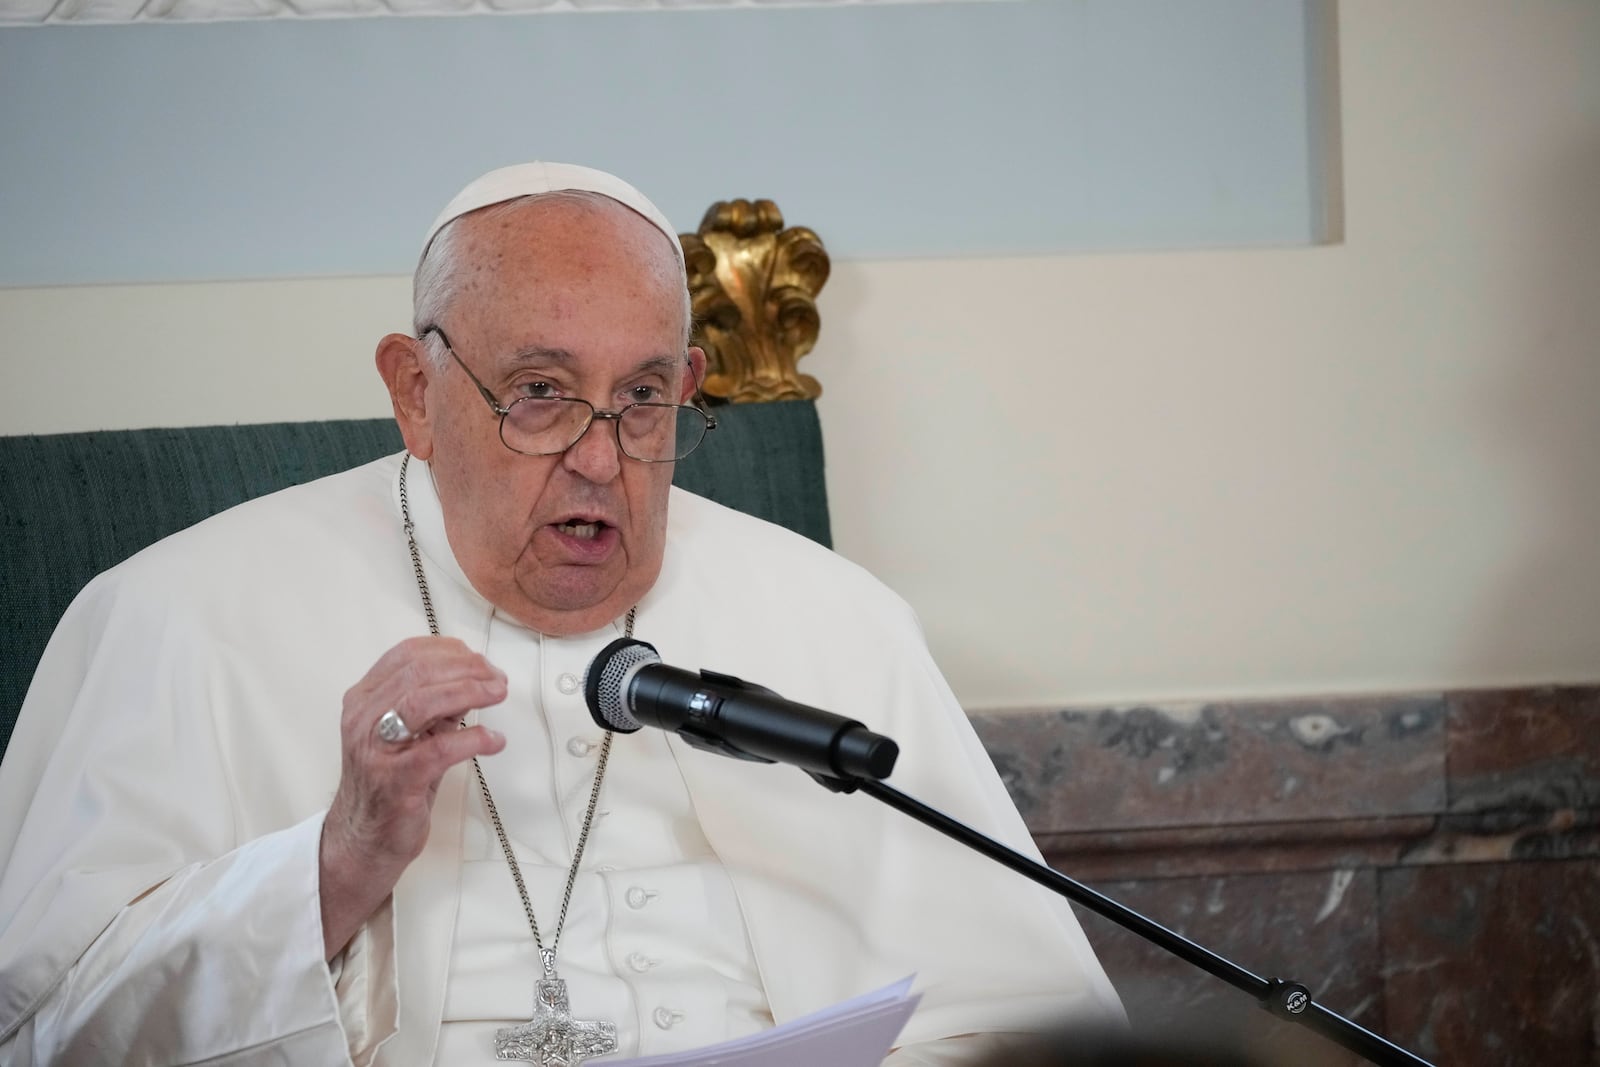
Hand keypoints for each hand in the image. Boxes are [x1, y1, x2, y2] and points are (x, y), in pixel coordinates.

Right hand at [319, 636, 508, 958]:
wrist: (365, 838)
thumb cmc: (391, 782)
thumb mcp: (409, 733)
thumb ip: (434, 704)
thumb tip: (474, 677)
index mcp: (364, 699)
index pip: (406, 655)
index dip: (450, 651)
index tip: (480, 661)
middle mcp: (364, 719)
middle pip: (418, 672)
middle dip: (466, 668)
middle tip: (497, 678)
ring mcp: (378, 750)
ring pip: (423, 702)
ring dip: (469, 691)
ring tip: (497, 694)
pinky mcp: (397, 780)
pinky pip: (439, 749)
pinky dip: (473, 739)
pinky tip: (493, 740)